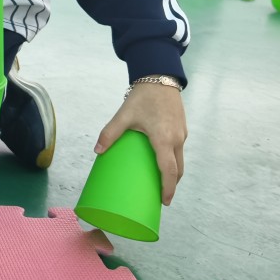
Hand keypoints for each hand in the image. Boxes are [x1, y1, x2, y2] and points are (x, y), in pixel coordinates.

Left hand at [94, 83, 186, 205]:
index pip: (169, 171)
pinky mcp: (182, 128)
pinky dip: (174, 160)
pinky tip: (162, 161)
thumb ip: (110, 133)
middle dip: (171, 185)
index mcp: (164, 139)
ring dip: (173, 173)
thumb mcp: (124, 115)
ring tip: (160, 182)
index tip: (164, 201)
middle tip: (160, 197)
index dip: (167, 188)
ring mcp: (182, 133)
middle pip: (178, 169)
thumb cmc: (142, 96)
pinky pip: (179, 150)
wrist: (160, 77)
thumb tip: (97, 151)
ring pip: (180, 160)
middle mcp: (177, 139)